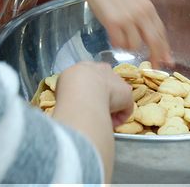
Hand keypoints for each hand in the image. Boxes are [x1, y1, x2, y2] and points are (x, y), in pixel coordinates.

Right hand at [54, 62, 133, 181]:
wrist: (83, 89)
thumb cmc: (69, 87)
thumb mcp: (62, 83)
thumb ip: (70, 87)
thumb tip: (70, 97)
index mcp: (87, 66)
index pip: (91, 78)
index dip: (89, 91)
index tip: (84, 103)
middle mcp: (104, 70)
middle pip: (106, 84)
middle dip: (102, 97)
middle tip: (94, 111)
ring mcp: (117, 80)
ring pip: (116, 97)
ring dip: (110, 108)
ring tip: (101, 120)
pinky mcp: (127, 93)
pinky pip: (124, 108)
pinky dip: (119, 118)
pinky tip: (110, 123)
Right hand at [80, 0, 172, 68]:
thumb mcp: (137, 3)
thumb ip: (146, 19)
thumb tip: (154, 40)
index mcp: (148, 9)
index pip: (161, 33)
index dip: (165, 49)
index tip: (168, 60)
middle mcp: (141, 14)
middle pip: (154, 42)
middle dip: (155, 56)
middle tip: (154, 66)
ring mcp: (127, 19)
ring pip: (135, 46)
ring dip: (130, 48)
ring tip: (123, 41)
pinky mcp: (113, 23)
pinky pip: (120, 43)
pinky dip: (118, 45)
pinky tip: (114, 39)